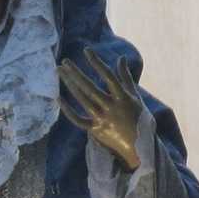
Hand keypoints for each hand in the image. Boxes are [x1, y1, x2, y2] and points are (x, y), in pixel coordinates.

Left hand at [58, 47, 144, 171]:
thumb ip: (126, 77)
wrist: (140, 147)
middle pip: (90, 87)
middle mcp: (111, 107)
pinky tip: (59, 98)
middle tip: (64, 61)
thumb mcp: (135, 97)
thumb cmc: (140, 119)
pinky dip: (67, 110)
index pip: (108, 76)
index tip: (86, 50)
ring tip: (60, 73)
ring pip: (82, 99)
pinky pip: (78, 119)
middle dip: (76, 73)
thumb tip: (121, 58)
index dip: (97, 62)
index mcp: (123, 98)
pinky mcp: (95, 130)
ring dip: (70, 85)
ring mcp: (102, 119)